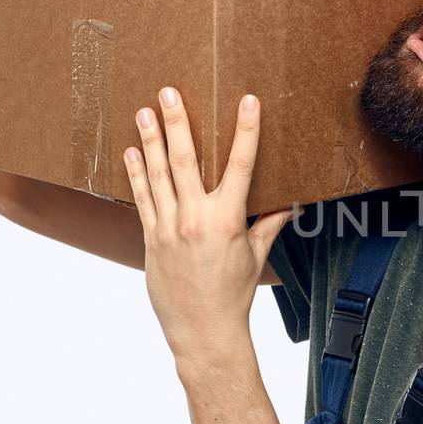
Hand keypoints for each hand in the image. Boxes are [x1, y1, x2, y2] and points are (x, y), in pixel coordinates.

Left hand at [125, 87, 292, 364]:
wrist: (204, 331)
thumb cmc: (234, 295)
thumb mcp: (255, 257)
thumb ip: (268, 225)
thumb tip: (290, 205)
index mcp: (228, 220)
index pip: (242, 165)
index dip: (246, 131)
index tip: (248, 101)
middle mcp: (196, 219)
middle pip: (185, 160)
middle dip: (177, 123)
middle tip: (169, 92)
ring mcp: (169, 228)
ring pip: (157, 175)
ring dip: (150, 141)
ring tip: (144, 112)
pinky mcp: (151, 240)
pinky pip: (142, 199)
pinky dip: (136, 174)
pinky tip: (132, 151)